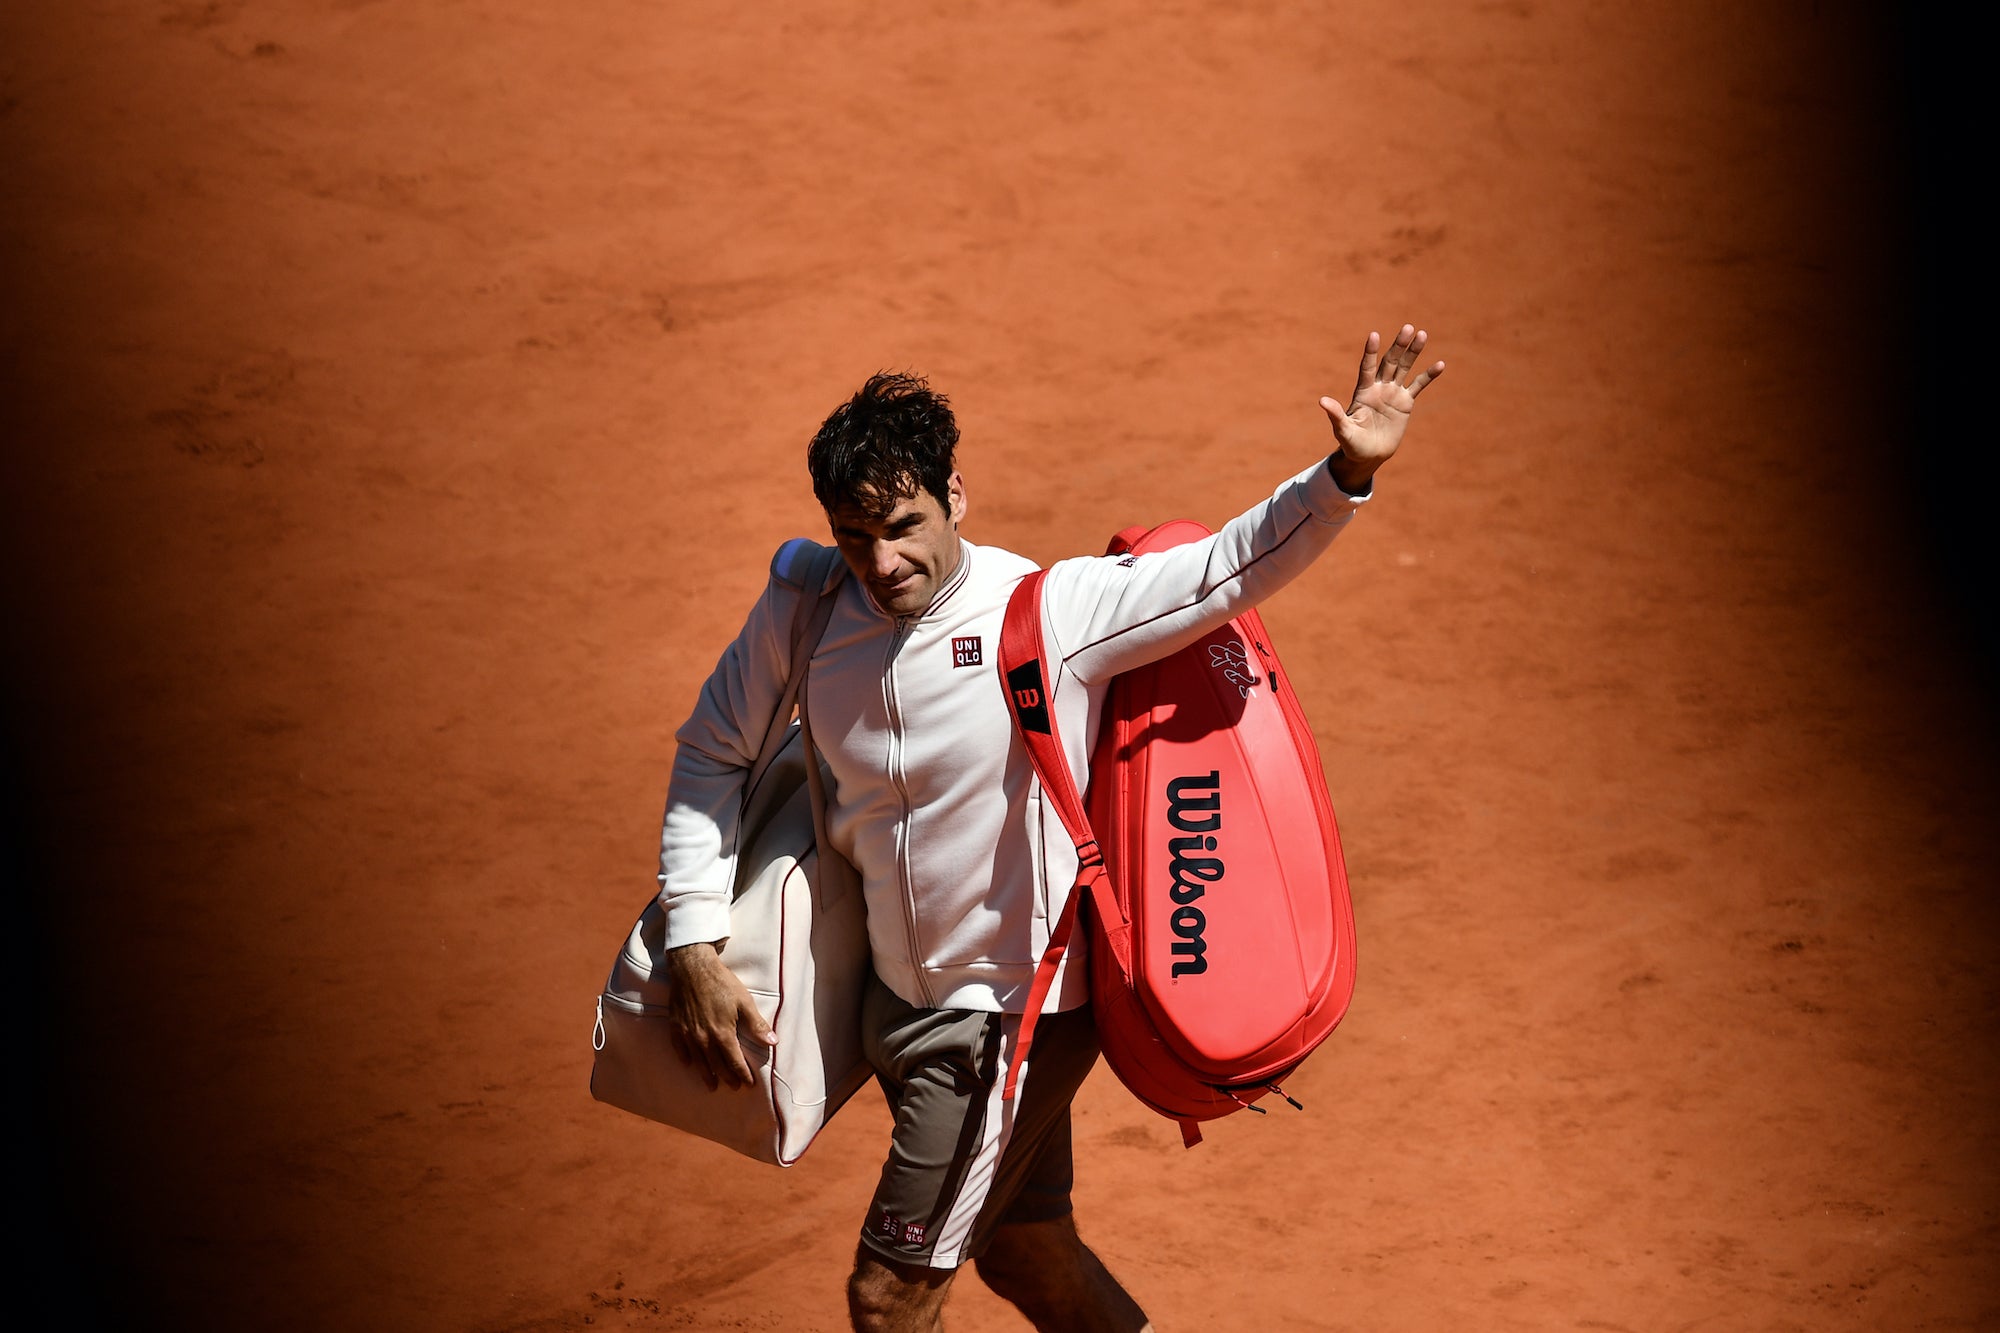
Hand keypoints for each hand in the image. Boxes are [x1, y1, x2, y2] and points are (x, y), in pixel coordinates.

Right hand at [664, 941, 776, 1089]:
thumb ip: (757, 1025)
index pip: (734, 1062)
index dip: (742, 1074)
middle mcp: (704, 1038)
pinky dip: (685, 1058)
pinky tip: (689, 1064)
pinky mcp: (676, 1026)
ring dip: (706, 1075)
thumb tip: (773, 1042)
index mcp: (722, 1034)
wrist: (693, 967)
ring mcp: (688, 1033)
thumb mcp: (744, 1002)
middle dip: (727, 1078)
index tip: (748, 1084)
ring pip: (698, 1061)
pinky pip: (679, 1048)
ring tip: (712, 1085)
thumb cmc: (721, 983)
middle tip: (733, 1087)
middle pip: (716, 1065)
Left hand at [1320, 324, 1443, 493]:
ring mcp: (1393, 393)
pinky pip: (1418, 385)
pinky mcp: (1405, 403)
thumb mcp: (1343, 430)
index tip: (1374, 335)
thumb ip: (1336, 415)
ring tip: (1422, 335)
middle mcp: (1378, 387)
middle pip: (1390, 362)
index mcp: (1363, 392)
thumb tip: (1322, 401)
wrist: (1369, 455)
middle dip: (1398, 346)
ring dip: (1413, 352)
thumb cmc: (1352, 444)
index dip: (1371, 352)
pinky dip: (1428, 376)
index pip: (1367, 367)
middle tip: (1408, 328)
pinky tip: (1440, 364)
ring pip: (1404, 368)